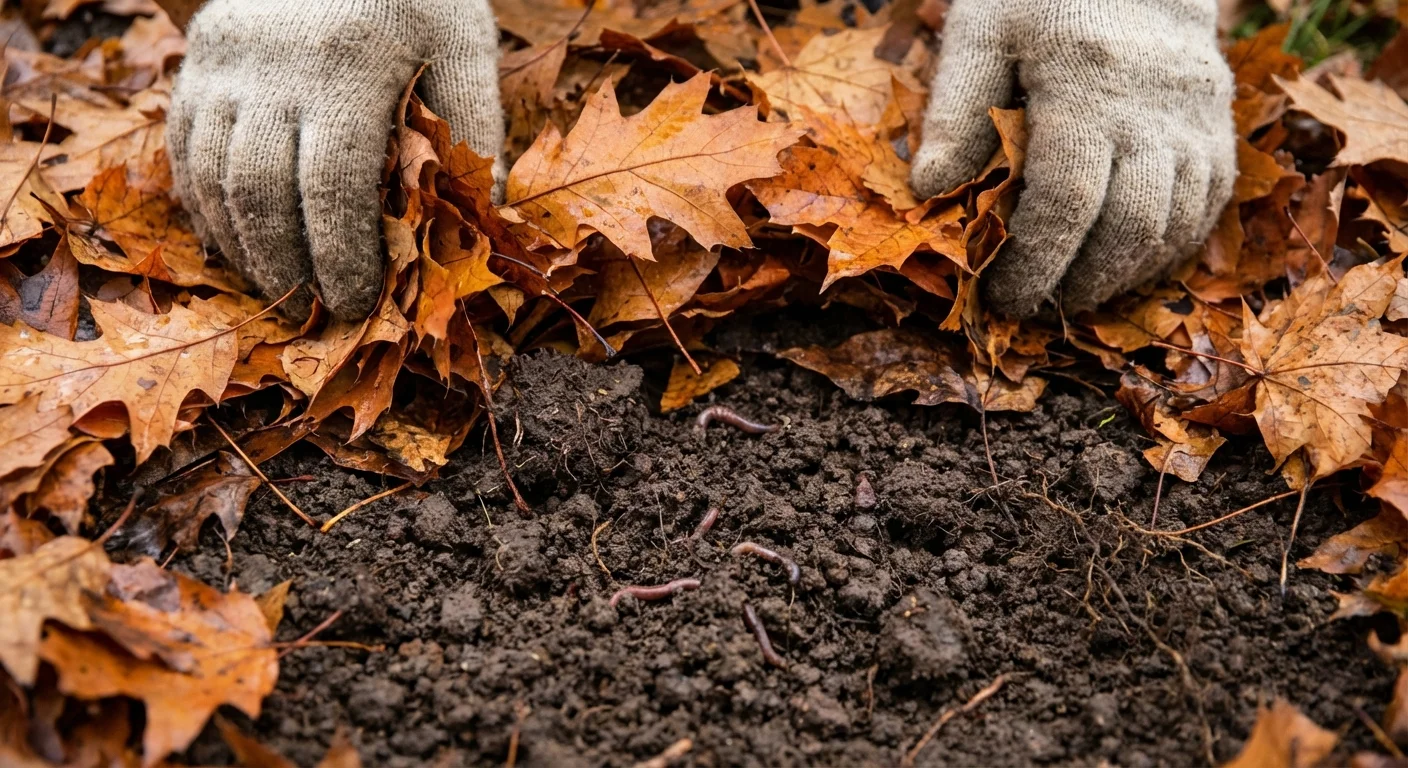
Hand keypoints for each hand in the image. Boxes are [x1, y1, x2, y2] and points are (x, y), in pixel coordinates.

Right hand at [168, 0, 504, 320]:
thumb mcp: (465, 49)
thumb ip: (472, 133)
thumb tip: (478, 226)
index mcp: (347, 65)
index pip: (331, 187)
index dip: (341, 258)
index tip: (357, 306)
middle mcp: (270, 64)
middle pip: (260, 193)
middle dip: (288, 268)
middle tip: (315, 314)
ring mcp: (223, 62)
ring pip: (212, 178)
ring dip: (243, 248)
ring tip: (281, 292)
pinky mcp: (197, 62)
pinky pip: (187, 152)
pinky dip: (208, 209)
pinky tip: (241, 247)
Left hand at [910, 0, 1235, 317]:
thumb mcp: (983, 34)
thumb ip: (956, 112)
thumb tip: (930, 192)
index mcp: (1087, 83)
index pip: (1067, 200)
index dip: (1035, 262)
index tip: (1002, 298)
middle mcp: (1156, 108)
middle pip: (1128, 226)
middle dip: (1079, 282)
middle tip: (1033, 306)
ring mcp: (1197, 120)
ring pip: (1174, 227)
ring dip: (1121, 276)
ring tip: (1071, 294)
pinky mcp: (1219, 128)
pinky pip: (1205, 210)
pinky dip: (1163, 251)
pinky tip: (1120, 267)